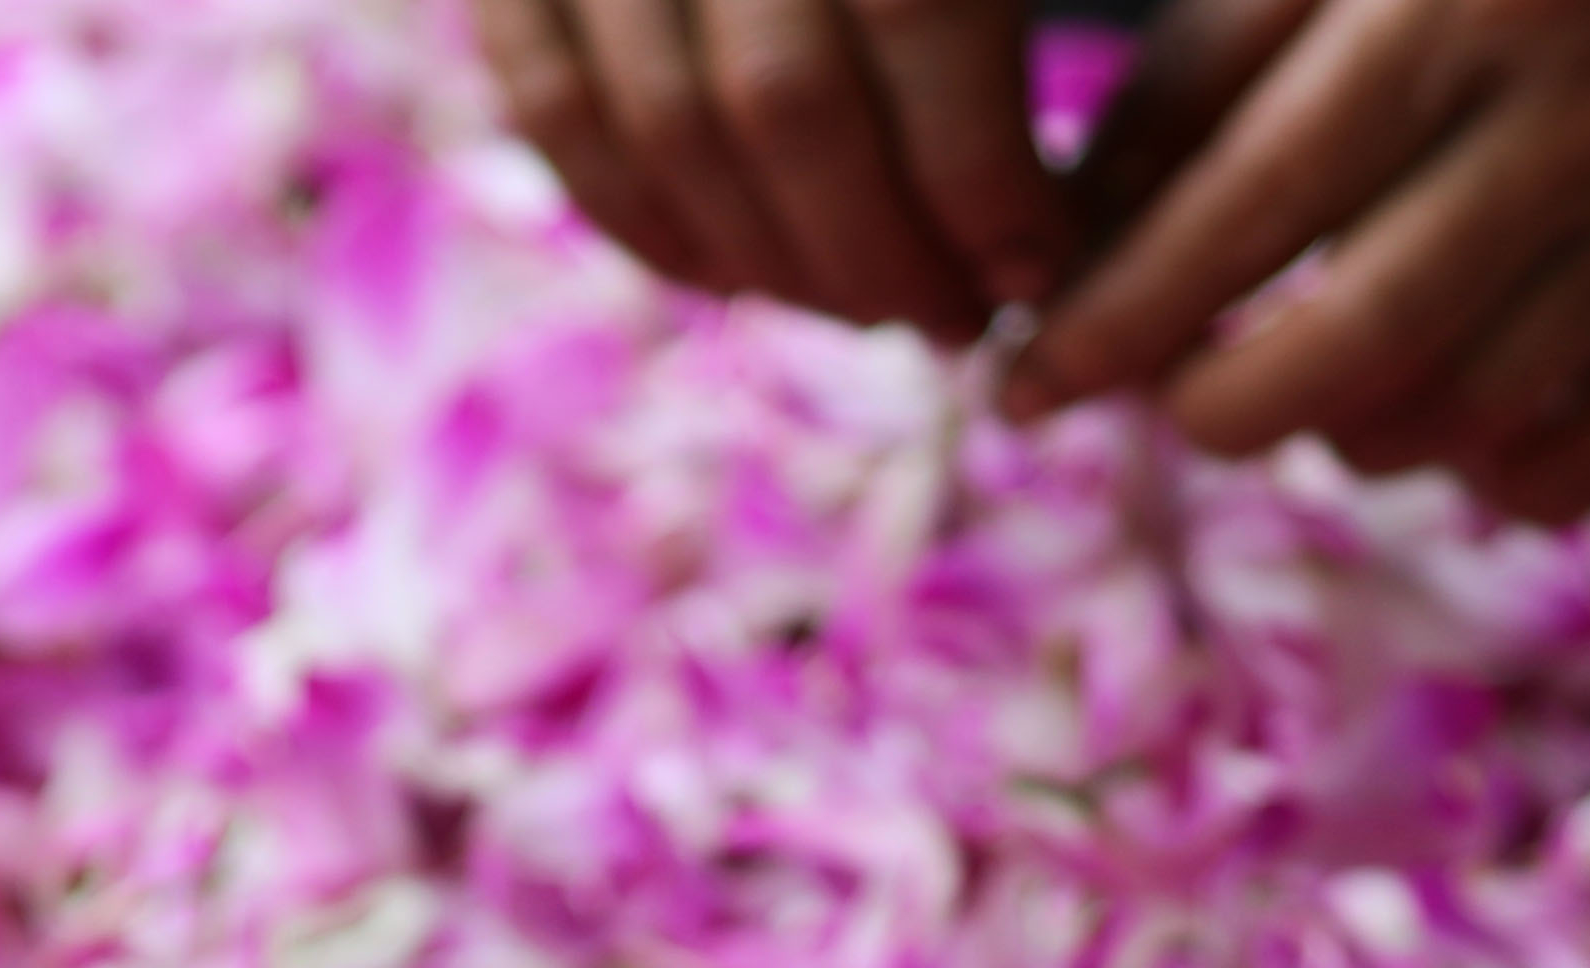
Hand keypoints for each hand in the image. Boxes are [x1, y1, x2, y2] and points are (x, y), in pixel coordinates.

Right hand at [468, 0, 1070, 339]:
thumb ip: (1013, 28)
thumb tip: (1025, 254)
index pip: (922, 16)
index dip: (982, 179)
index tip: (1032, 268)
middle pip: (787, 101)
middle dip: (880, 253)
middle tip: (949, 315)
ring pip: (671, 128)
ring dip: (775, 263)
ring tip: (865, 303)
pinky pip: (557, 112)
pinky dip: (647, 223)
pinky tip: (737, 277)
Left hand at [1004, 0, 1589, 521]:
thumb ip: (1181, 104)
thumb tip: (1050, 284)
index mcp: (1463, 1)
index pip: (1253, 202)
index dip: (1119, 316)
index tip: (1023, 388)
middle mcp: (1589, 112)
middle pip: (1357, 344)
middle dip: (1224, 407)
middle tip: (1177, 408)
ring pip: (1455, 420)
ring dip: (1345, 436)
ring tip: (1313, 379)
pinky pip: (1570, 475)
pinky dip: (1479, 478)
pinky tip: (1445, 411)